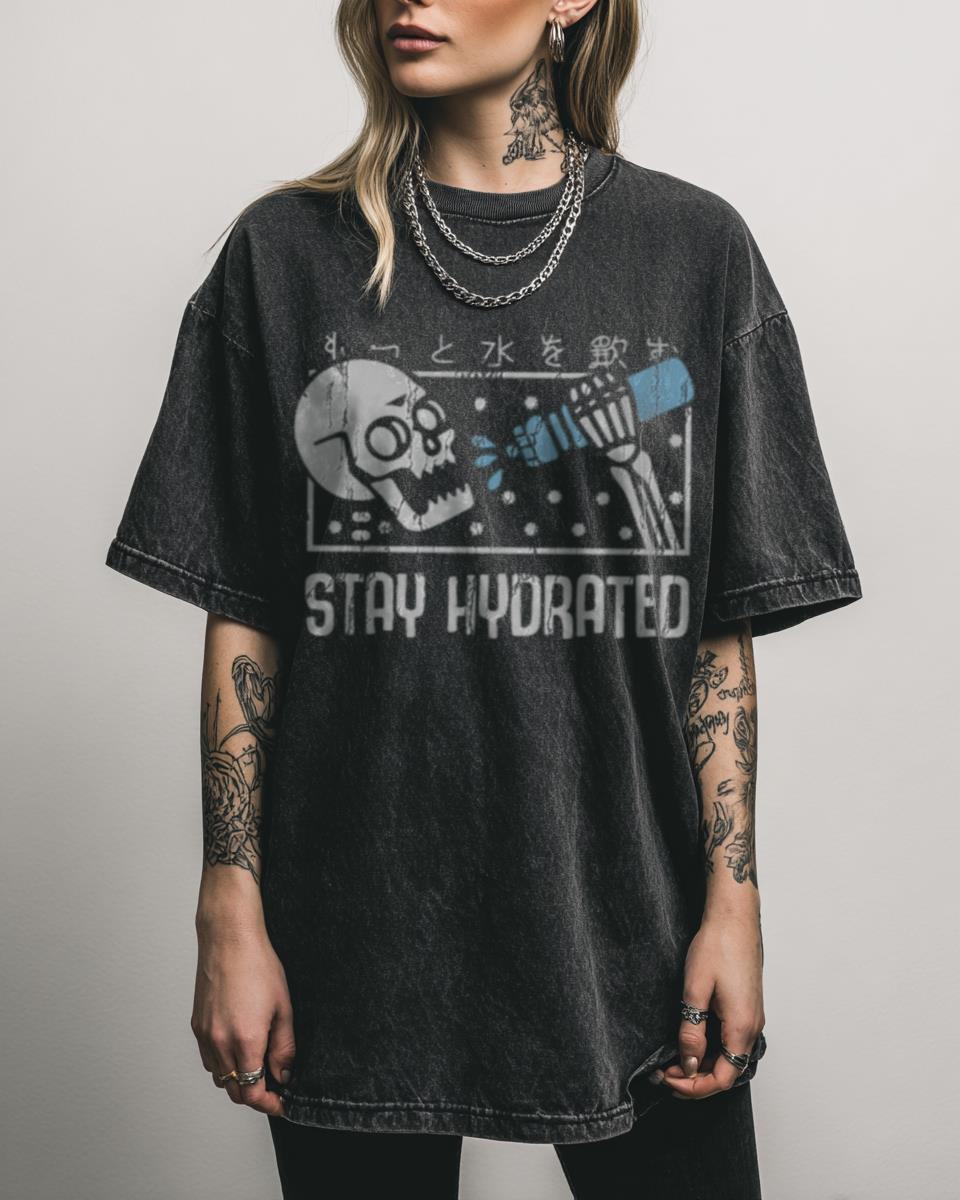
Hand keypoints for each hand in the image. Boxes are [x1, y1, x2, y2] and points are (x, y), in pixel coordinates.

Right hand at [191, 916, 295, 1116]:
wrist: (229, 939)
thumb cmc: (258, 966)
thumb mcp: (283, 1007)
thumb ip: (284, 1047)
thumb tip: (284, 1074)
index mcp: (245, 1040)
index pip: (252, 1092)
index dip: (268, 1104)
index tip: (281, 1103)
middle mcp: (220, 1043)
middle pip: (234, 1091)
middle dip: (255, 1096)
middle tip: (274, 1088)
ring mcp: (205, 1035)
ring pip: (219, 1077)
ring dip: (238, 1081)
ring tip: (258, 1066)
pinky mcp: (196, 1026)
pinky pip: (208, 1059)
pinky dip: (223, 1065)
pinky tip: (238, 1050)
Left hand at [658, 909, 764, 1099]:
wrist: (734, 918)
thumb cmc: (717, 946)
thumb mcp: (695, 990)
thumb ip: (692, 1031)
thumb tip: (689, 1064)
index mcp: (742, 1027)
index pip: (722, 1078)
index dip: (694, 1087)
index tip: (668, 1079)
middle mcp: (753, 1027)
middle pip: (727, 1072)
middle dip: (695, 1079)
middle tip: (664, 1072)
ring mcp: (752, 1017)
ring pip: (729, 1057)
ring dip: (703, 1064)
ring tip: (673, 1059)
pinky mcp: (747, 1007)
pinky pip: (731, 1040)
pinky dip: (711, 1049)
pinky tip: (691, 1041)